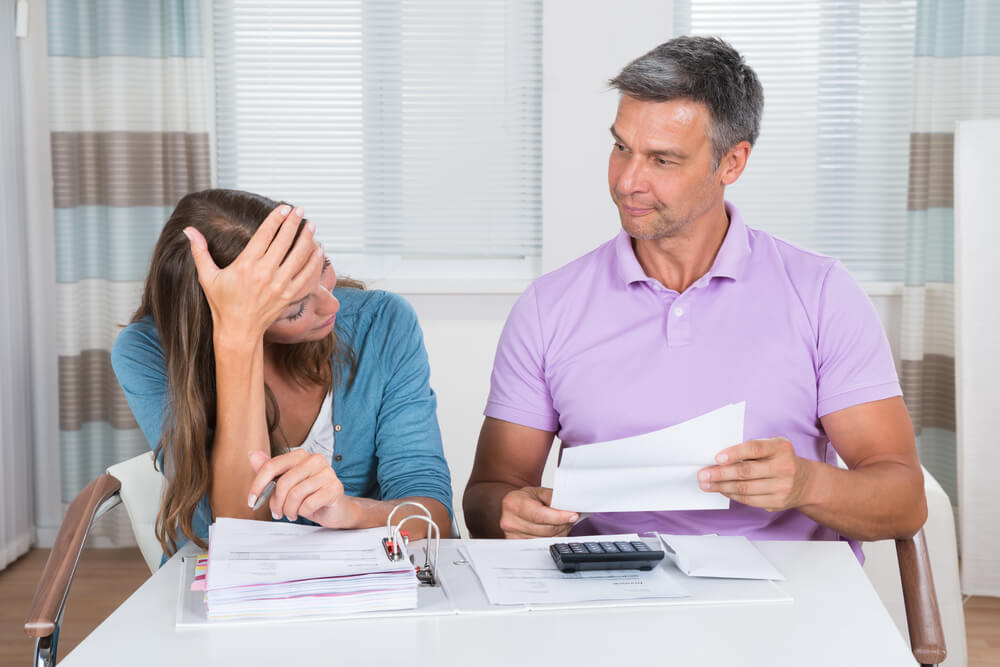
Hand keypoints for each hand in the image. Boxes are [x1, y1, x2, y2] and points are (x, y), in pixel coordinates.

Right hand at [184, 204, 324, 339]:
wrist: (238, 331)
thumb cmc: (222, 304)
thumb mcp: (207, 277)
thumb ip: (200, 251)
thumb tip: (188, 230)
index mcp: (246, 265)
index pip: (265, 234)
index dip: (276, 219)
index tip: (284, 208)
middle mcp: (265, 273)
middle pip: (284, 241)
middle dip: (294, 223)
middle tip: (300, 210)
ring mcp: (279, 285)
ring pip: (298, 256)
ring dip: (307, 239)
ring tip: (311, 226)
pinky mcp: (288, 296)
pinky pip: (306, 276)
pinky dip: (314, 263)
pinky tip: (318, 251)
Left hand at [248, 450, 360, 527]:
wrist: (336, 508)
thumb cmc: (310, 495)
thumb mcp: (287, 484)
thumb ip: (270, 470)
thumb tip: (252, 455)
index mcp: (301, 455)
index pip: (272, 465)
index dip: (258, 484)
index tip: (252, 500)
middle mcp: (315, 460)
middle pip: (284, 482)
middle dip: (276, 503)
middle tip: (278, 512)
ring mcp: (327, 473)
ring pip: (295, 495)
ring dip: (289, 510)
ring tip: (292, 514)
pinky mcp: (335, 488)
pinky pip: (309, 504)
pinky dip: (303, 513)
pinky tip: (305, 512)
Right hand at [499, 486, 578, 537]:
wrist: (514, 506)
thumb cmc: (526, 499)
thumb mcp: (539, 492)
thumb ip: (554, 498)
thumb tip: (569, 507)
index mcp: (513, 503)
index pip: (539, 515)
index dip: (559, 517)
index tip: (572, 516)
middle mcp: (510, 521)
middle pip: (546, 530)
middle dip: (563, 523)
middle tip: (571, 516)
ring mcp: (513, 536)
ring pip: (547, 540)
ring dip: (560, 531)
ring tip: (562, 521)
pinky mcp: (519, 546)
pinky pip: (544, 545)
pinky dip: (554, 538)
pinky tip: (554, 530)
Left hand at [698, 437, 815, 511]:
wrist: (805, 482)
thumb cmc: (779, 460)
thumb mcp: (772, 447)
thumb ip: (751, 450)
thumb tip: (718, 458)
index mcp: (780, 447)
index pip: (754, 448)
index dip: (734, 453)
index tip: (717, 458)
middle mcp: (784, 467)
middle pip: (746, 471)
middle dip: (720, 473)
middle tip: (703, 474)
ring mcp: (782, 486)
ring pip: (745, 488)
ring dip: (722, 487)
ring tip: (706, 484)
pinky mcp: (777, 501)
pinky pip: (749, 500)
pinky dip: (732, 495)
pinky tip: (721, 490)